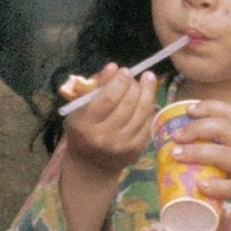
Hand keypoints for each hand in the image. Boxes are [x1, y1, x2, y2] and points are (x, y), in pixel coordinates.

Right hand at [60, 66, 156, 180]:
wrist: (90, 164)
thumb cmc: (83, 129)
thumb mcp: (80, 107)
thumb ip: (96, 86)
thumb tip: (113, 66)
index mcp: (85, 125)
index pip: (108, 99)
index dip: (119, 82)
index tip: (125, 71)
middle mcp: (104, 137)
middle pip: (128, 104)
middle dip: (135, 85)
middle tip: (137, 76)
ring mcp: (122, 146)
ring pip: (141, 113)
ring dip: (147, 92)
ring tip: (148, 80)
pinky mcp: (136, 150)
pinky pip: (147, 123)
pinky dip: (149, 108)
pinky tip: (148, 98)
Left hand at [172, 102, 230, 230]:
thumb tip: (208, 152)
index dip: (208, 107)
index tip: (189, 109)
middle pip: (223, 127)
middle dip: (196, 127)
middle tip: (175, 136)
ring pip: (223, 153)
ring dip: (197, 151)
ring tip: (177, 154)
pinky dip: (215, 186)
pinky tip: (200, 186)